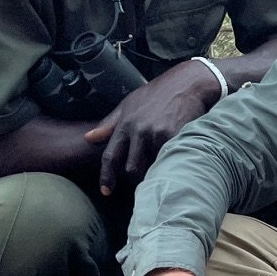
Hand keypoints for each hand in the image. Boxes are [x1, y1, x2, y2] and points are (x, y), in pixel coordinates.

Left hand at [85, 59, 223, 194]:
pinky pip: (169, 160)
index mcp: (125, 124)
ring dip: (154, 171)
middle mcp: (139, 131)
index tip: (106, 192)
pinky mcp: (175, 136)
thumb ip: (109, 123)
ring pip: (151, 167)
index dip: (107, 177)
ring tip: (160, 167)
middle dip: (135, 177)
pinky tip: (175, 161)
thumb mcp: (129, 104)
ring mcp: (157, 134)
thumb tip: (89, 138)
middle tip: (143, 177)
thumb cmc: (157, 93)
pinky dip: (170, 163)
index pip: (110, 156)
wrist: (187, 83)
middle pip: (131, 169)